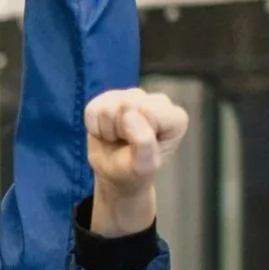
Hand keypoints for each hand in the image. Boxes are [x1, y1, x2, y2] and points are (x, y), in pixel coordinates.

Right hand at [84, 88, 188, 236]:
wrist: (115, 174)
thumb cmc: (133, 171)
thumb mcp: (143, 166)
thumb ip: (143, 142)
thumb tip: (128, 113)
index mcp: (175, 118)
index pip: (148, 112)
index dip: (136, 133)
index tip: (140, 148)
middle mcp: (158, 101)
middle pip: (126, 105)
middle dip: (120, 130)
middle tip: (127, 144)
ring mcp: (133, 95)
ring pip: (108, 107)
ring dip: (108, 130)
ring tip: (118, 139)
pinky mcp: (110, 96)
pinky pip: (93, 109)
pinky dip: (94, 127)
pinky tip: (107, 132)